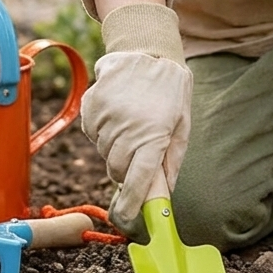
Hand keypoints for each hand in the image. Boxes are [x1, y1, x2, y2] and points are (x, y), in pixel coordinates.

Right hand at [81, 50, 191, 223]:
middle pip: (117, 170)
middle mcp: (127, 130)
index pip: (138, 182)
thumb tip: (164, 194)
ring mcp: (106, 118)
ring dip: (116, 147)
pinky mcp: (91, 108)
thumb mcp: (181, 126)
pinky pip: (93, 133)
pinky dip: (104, 131)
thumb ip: (171, 162)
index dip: (131, 206)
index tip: (126, 221)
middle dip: (126, 169)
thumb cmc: (170, 91)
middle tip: (139, 149)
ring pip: (104, 152)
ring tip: (132, 121)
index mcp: (154, 137)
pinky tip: (119, 112)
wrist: (147, 51)